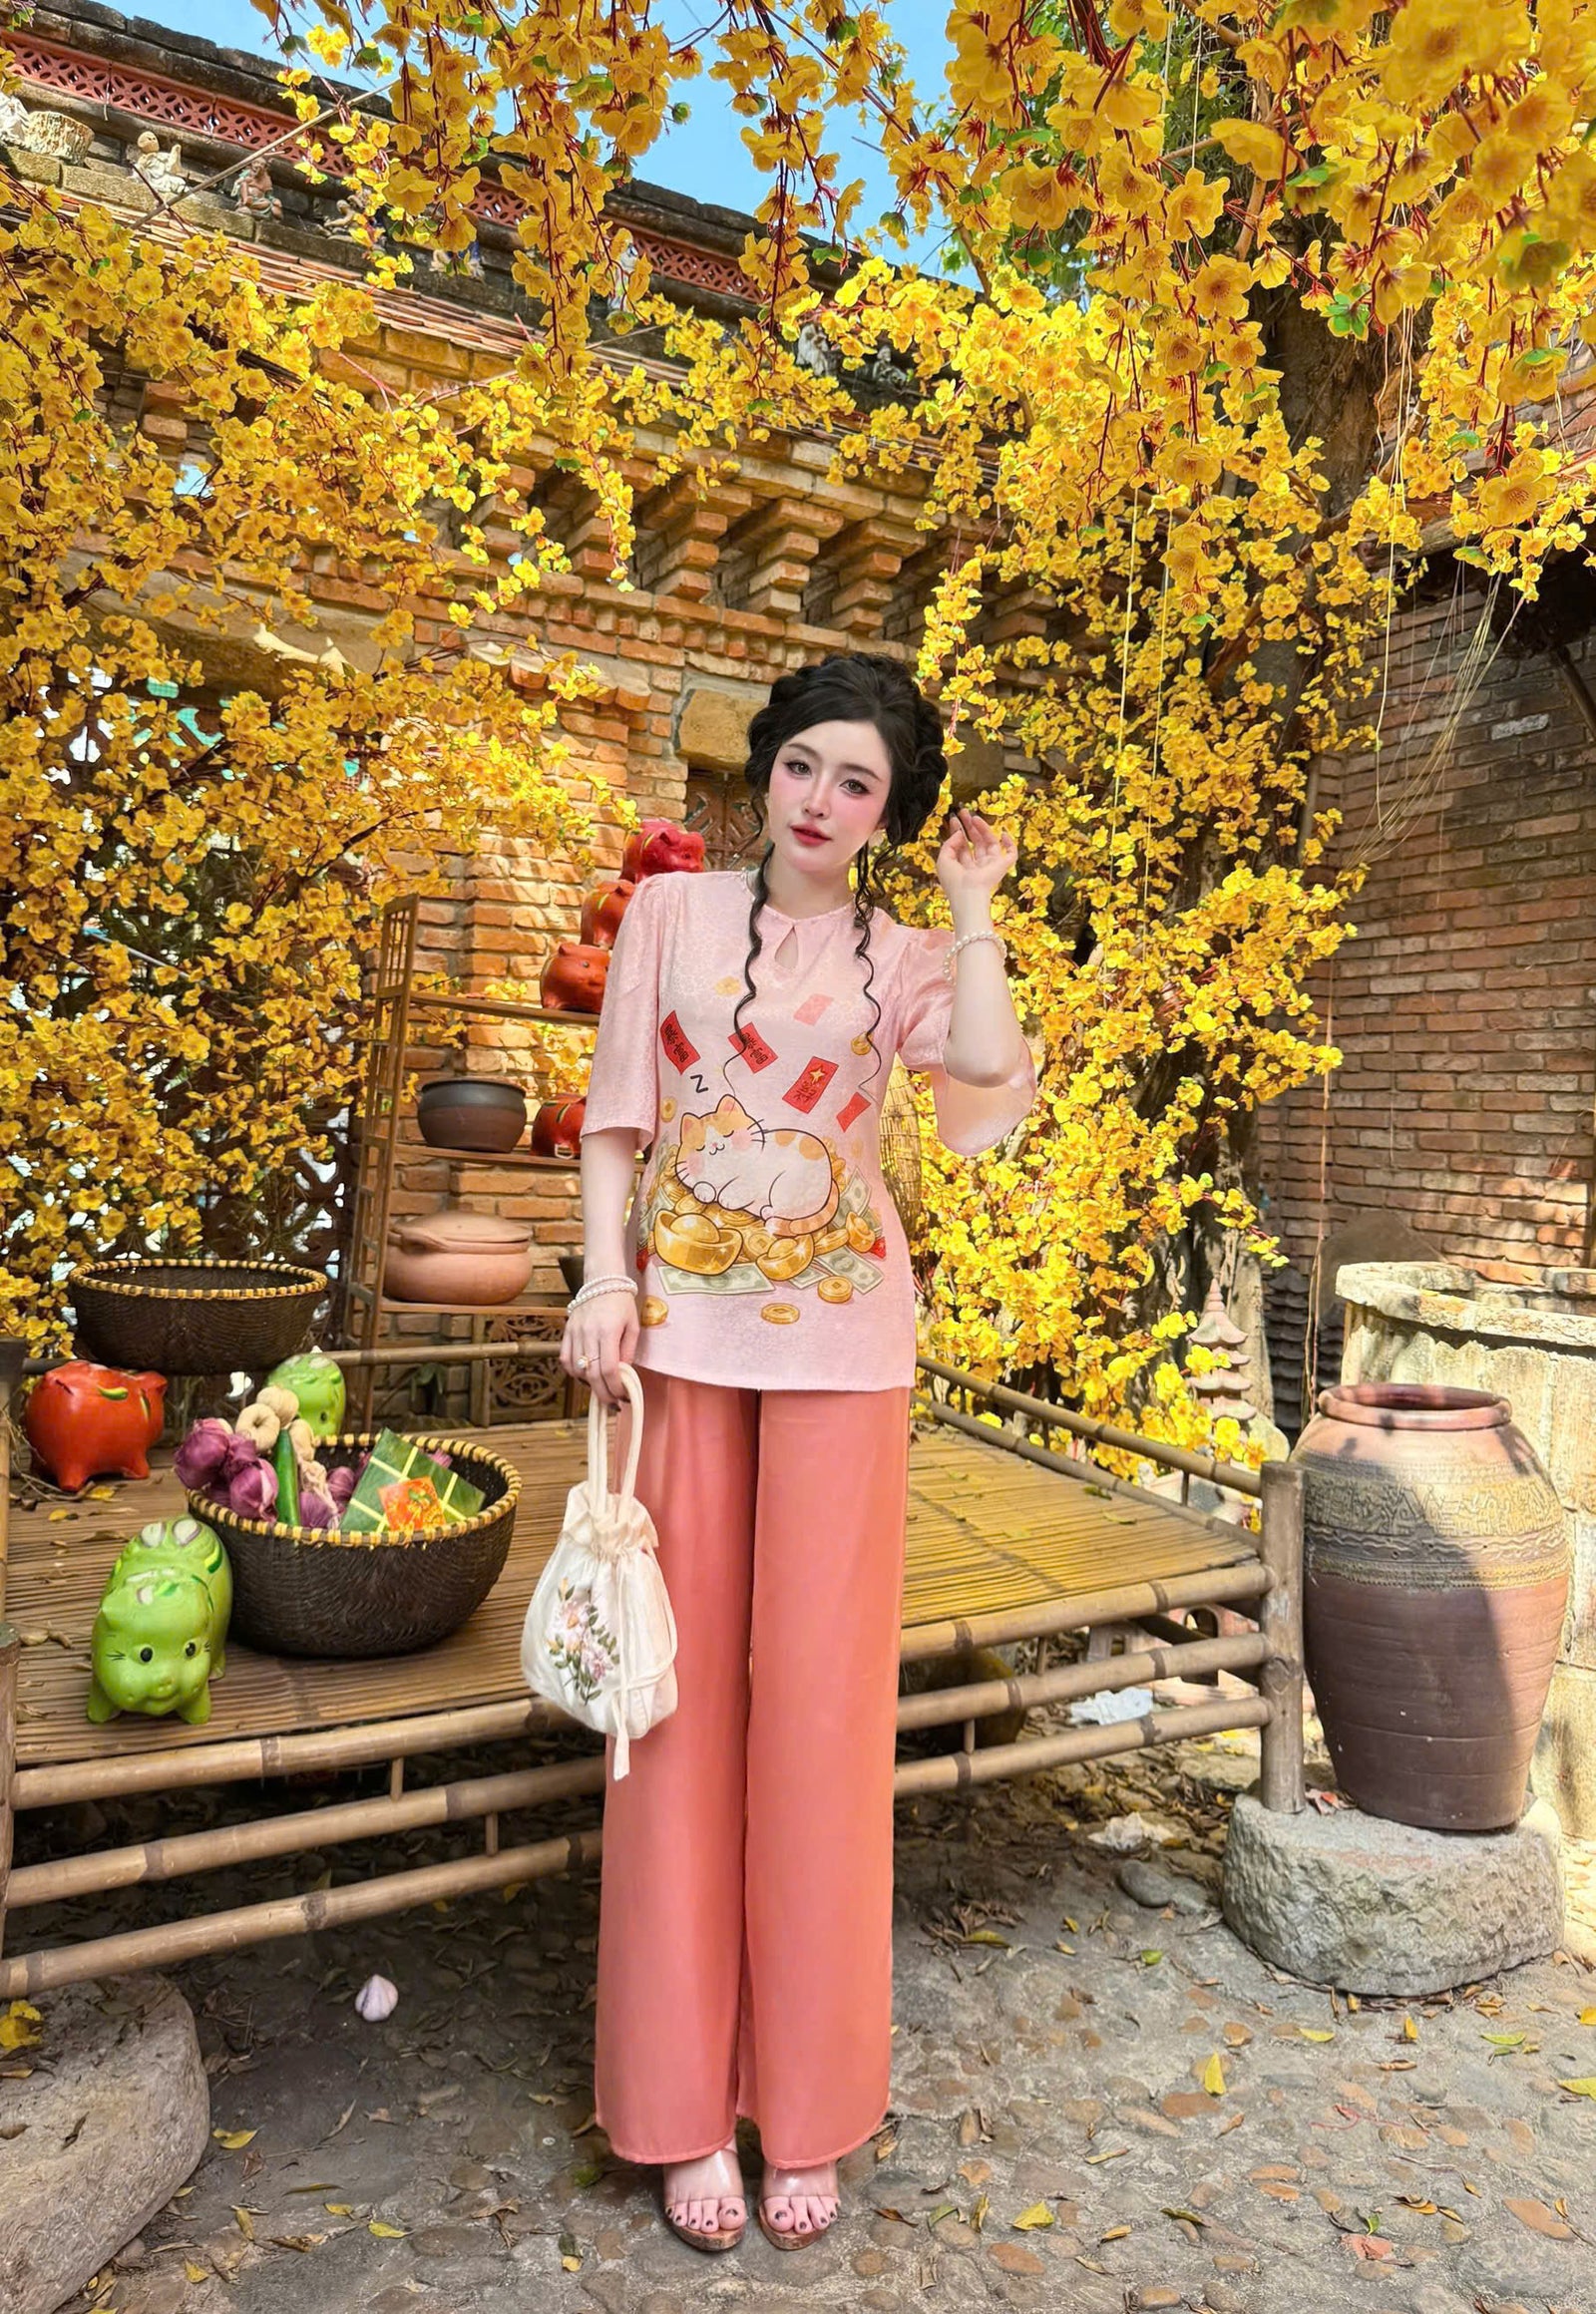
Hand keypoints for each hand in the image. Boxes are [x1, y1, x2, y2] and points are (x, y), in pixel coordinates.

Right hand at [560, 1287, 638, 1407]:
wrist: (602, 1280)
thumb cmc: (622, 1302)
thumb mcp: (634, 1326)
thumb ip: (627, 1352)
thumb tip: (623, 1375)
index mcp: (608, 1331)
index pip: (608, 1369)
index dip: (615, 1388)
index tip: (622, 1397)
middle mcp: (588, 1333)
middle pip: (591, 1374)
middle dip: (602, 1393)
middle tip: (612, 1403)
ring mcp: (574, 1332)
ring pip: (576, 1368)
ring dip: (588, 1384)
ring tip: (600, 1387)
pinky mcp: (566, 1331)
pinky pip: (565, 1359)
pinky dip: (574, 1371)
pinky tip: (585, 1374)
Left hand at [936, 808, 1015, 906]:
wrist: (968, 893)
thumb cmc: (954, 881)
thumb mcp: (943, 859)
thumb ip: (949, 844)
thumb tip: (960, 832)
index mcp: (963, 867)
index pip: (962, 845)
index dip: (958, 831)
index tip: (954, 818)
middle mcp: (977, 866)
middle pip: (975, 842)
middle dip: (970, 826)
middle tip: (964, 812)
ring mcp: (991, 866)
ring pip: (990, 843)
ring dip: (983, 829)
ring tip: (974, 817)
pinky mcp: (1002, 866)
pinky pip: (1011, 854)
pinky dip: (1010, 843)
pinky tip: (1003, 833)